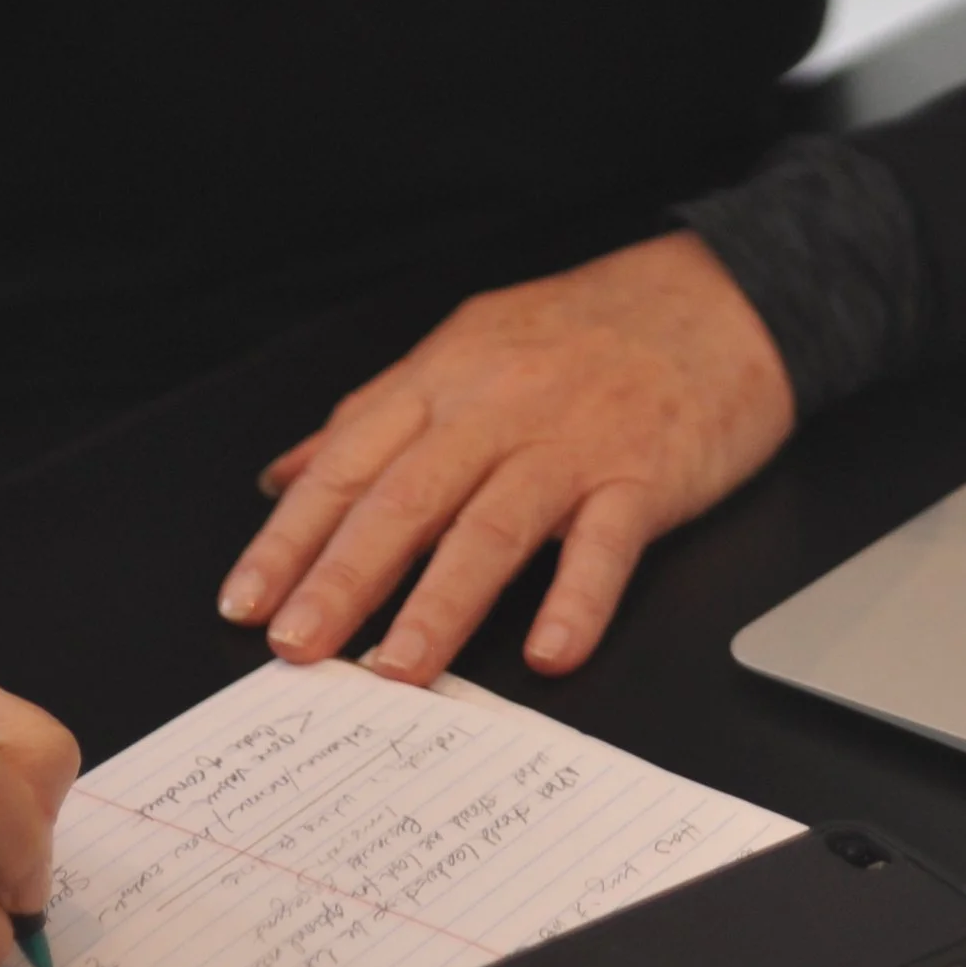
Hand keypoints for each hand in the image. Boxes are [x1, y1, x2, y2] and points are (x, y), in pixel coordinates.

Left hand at [216, 231, 795, 682]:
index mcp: (447, 377)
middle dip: (343, 577)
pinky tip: (552, 650)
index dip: (294, 534)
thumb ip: (377, 416)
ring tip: (397, 669)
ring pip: (493, 525)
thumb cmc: (589, 330)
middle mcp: (500, 406)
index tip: (246, 600)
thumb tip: (284, 476)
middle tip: (296, 646)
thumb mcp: (469, 346)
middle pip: (408, 497)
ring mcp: (574, 442)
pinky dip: (578, 599)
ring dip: (440, 604)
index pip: (350, 461)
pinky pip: (606, 542)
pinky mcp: (645, 474)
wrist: (718, 296)